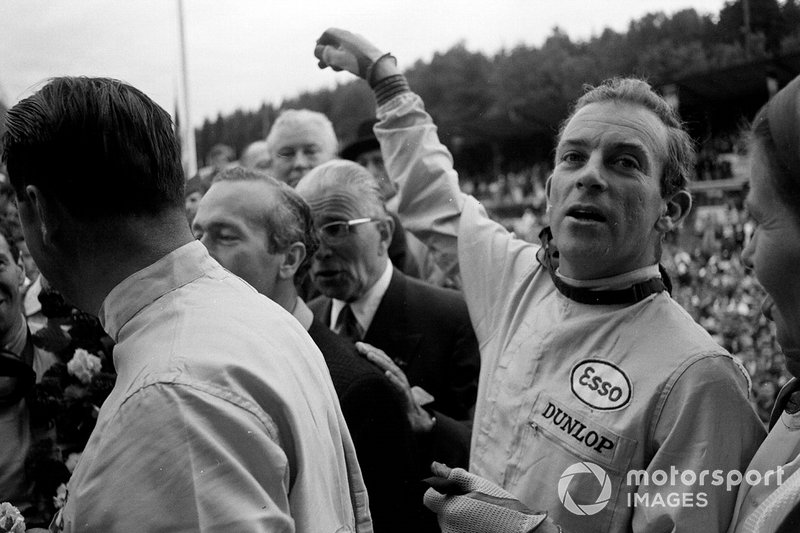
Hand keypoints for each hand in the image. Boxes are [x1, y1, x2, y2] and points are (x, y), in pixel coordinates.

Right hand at [314, 28, 398, 82]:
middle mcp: (352, 38)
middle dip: (327, 54)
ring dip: (335, 59)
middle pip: (335, 43)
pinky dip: (344, 61)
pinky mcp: (365, 54)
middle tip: (320, 65)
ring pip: (343, 50)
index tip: (317, 53)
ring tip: (331, 69)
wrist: (380, 69)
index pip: (328, 33)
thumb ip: (324, 53)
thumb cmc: (357, 62)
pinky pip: (351, 55)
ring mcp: (359, 45)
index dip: (320, 43)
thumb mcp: (336, 58)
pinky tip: (342, 69)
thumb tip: (317, 50)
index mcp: (344, 35)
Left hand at [355, 341, 435, 432]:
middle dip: (372, 351)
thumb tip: (357, 376)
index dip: (370, 349)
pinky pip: (400, 387)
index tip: (357, 345)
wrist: (414, 419)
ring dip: (380, 361)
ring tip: (369, 355)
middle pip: (385, 360)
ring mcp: (402, 384)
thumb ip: (376, 381)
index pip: (382, 357)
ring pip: (392, 369)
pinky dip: (394, 380)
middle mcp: (398, 376)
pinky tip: (387, 374)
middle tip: (359, 345)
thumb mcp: (385, 390)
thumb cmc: (397, 403)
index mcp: (392, 373)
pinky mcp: (406, 396)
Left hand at [423, 463, 550, 532]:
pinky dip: (466, 528)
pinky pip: (458, 532)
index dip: (441, 492)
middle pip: (441, 511)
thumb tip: (434, 466)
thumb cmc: (503, 508)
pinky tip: (483, 527)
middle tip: (477, 504)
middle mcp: (447, 529)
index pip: (428, 498)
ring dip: (461, 518)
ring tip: (483, 517)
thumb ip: (453, 475)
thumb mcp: (479, 485)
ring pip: (450, 523)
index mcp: (450, 510)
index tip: (458, 493)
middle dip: (454, 505)